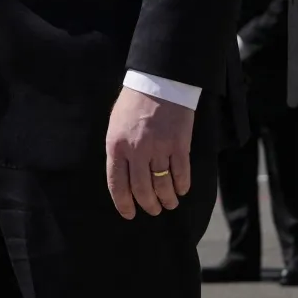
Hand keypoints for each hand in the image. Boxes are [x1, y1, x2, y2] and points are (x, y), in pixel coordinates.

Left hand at [105, 86, 194, 220]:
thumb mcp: (115, 125)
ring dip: (167, 199)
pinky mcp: (179, 145)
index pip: (117, 183)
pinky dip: (182, 186)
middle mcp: (136, 150)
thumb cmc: (133, 104)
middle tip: (153, 210)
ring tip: (169, 204)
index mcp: (116, 146)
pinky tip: (182, 190)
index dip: (123, 203)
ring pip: (163, 185)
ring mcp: (159, 148)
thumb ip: (118, 150)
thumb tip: (123, 175)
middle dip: (148, 205)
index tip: (129, 214)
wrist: (158, 83)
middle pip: (142, 189)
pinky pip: (181, 173)